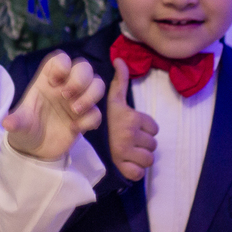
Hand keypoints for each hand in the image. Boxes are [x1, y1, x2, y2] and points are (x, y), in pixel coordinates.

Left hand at [5, 51, 103, 159]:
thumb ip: (16, 121)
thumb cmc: (25, 128)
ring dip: (90, 95)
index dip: (62, 65)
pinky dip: (90, 119)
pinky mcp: (85, 118)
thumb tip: (7, 123)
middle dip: (80, 79)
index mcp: (46, 81)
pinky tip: (75, 128)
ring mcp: (77, 101)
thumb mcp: (18, 125)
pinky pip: (98, 112)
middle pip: (84, 67)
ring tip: (74, 110)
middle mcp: (65, 87)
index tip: (54, 82)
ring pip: (98, 84)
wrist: (34, 150)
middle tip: (66, 96)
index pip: (61, 59)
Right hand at [107, 59, 158, 181]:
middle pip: (153, 144)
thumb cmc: (98, 119)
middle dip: (142, 144)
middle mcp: (130, 134)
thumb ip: (119, 81)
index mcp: (130, 117)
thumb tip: (120, 59)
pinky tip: (124, 164)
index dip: (144, 129)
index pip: (154, 127)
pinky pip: (139, 172)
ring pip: (148, 159)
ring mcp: (127, 152)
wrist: (77, 140)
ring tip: (126, 153)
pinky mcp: (124, 168)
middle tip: (127, 141)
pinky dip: (134, 171)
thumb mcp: (111, 99)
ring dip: (140, 158)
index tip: (131, 128)